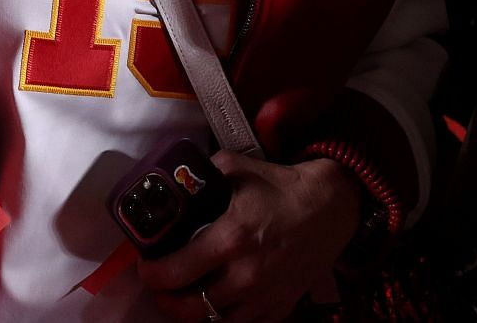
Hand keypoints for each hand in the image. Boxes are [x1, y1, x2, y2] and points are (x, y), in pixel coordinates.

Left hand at [137, 153, 361, 322]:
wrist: (331, 206)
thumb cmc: (281, 186)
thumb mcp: (235, 168)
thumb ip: (201, 175)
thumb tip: (174, 180)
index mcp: (231, 238)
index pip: (177, 271)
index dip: (152, 274)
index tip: (145, 266)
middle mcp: (246, 274)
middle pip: (191, 308)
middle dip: (166, 300)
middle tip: (159, 286)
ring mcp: (265, 296)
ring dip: (192, 314)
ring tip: (182, 297)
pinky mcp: (280, 307)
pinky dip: (224, 319)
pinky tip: (215, 304)